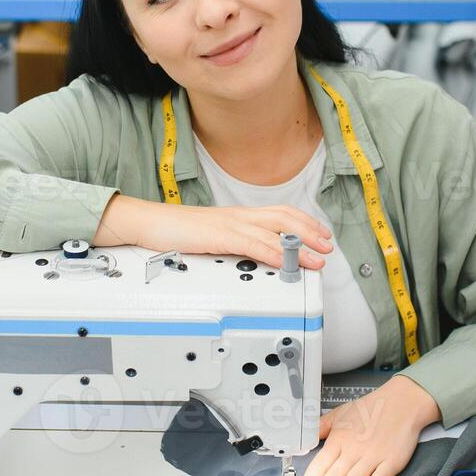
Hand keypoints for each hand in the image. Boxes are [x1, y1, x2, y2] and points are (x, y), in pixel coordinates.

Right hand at [93, 195, 332, 269]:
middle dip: (310, 231)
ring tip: (317, 258)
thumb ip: (229, 244)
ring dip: (300, 245)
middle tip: (328, 246)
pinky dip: (275, 252)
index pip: (278, 213)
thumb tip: (246, 256)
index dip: (303, 222)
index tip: (320, 234)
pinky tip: (286, 262)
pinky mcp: (220, 235)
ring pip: (275, 230)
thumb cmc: (172, 231)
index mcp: (236, 215)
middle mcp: (238, 216)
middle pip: (284, 217)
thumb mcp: (209, 238)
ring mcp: (230, 224)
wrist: (147, 223)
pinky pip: (254, 244)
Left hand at [295, 375, 440, 475]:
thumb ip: (321, 428)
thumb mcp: (339, 414)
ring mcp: (373, 457)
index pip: (321, 463)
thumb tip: (305, 440)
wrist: (401, 403)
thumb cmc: (370, 410)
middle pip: (335, 475)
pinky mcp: (391, 462)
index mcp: (339, 439)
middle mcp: (354, 450)